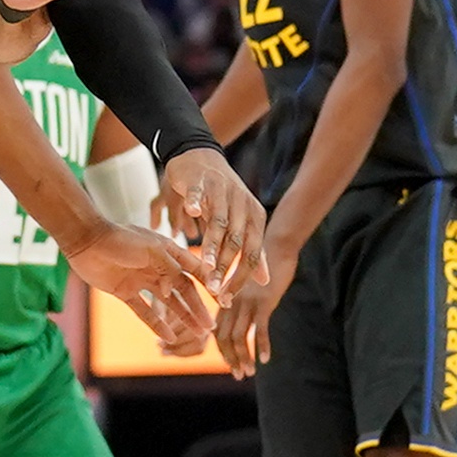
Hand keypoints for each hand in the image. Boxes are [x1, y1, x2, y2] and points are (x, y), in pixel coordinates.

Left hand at [68, 222, 216, 356]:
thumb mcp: (150, 249)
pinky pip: (144, 311)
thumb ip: (168, 268)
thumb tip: (174, 292)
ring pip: (167, 303)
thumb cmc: (119, 238)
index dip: (210, 284)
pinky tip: (168, 337)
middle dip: (198, 308)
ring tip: (198, 334)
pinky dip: (156, 324)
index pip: (194, 270)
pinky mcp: (125, 291)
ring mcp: (141, 279)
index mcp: (168, 251)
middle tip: (210, 327)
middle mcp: (157, 266)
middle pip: (183, 291)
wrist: (85, 239)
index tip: (224, 300)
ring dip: (182, 317)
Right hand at [158, 147, 268, 301]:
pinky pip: (198, 193)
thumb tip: (265, 281)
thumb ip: (252, 252)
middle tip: (214, 291)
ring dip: (212, 246)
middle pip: (236, 242)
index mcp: (254, 218)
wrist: (202, 157)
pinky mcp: (202, 180)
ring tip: (205, 267)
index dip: (240, 279)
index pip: (251, 254)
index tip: (226, 299)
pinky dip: (195, 201)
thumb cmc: (221, 197)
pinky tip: (191, 212)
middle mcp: (242, 205)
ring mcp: (222, 191)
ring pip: (219, 222)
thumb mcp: (240, 224)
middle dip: (225, 268)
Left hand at [211, 241, 297, 379]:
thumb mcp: (249, 285)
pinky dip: (262, 346)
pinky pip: (259, 328)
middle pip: (224, 337)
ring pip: (239, 336)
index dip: (222, 351)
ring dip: (244, 357)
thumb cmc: (264, 266)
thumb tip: (242, 319)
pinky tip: (266, 359)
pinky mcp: (263, 301)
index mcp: (227, 300)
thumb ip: (242, 302)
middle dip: (230, 359)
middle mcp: (232, 302)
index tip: (230, 366)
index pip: (218, 331)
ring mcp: (246, 302)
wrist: (277, 246)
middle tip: (238, 375)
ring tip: (249, 372)